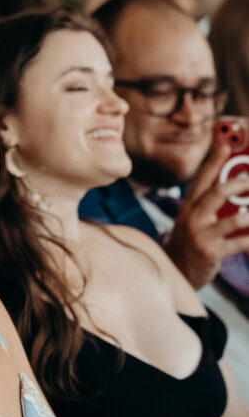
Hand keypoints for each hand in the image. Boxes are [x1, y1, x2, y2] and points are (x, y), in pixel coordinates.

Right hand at [166, 143, 248, 288]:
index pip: (202, 179)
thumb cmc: (192, 241)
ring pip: (234, 220)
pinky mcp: (211, 252)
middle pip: (216, 194)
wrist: (177, 271)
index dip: (214, 161)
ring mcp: (202, 235)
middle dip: (238, 184)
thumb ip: (211, 204)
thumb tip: (238, 187)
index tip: (225, 146)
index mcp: (189, 206)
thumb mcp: (195, 219)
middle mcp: (193, 218)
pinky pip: (239, 243)